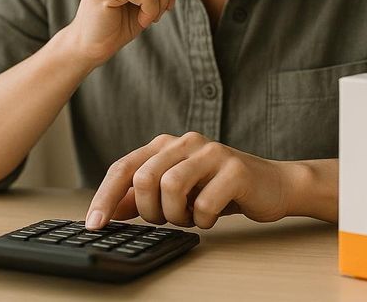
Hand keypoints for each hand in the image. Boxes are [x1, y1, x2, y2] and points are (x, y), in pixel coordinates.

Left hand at [85, 132, 292, 229]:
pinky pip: (204, 204)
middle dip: (149, 210)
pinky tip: (212, 215)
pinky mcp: (234, 168)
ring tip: (190, 216)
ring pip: (170, 187)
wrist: (272, 185)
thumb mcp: (176, 192)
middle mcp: (185, 141)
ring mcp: (211, 152)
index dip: (105, 197)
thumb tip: (110, 211)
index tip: (94, 224)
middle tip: (166, 219)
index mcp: (165, 145)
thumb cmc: (219, 189)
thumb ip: (142, 198)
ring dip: (177, 215)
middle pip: (144, 177)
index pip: (123, 167)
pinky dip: (203, 219)